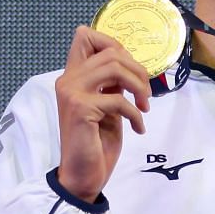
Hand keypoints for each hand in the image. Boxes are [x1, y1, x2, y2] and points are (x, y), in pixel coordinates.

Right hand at [54, 26, 151, 201]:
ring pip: (114, 67)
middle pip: (110, 51)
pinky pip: (118, 100)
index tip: (130, 69)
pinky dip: (135, 114)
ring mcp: (72, 93)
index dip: (113, 44)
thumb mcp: (107, 107)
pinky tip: (138, 128)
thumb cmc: (96, 144)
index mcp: (73, 77)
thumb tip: (128, 65)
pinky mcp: (80, 109)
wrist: (82, 177)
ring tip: (145, 106)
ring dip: (138, 86)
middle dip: (137, 70)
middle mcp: (68, 80)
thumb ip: (111, 84)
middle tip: (146, 95)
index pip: (85, 36)